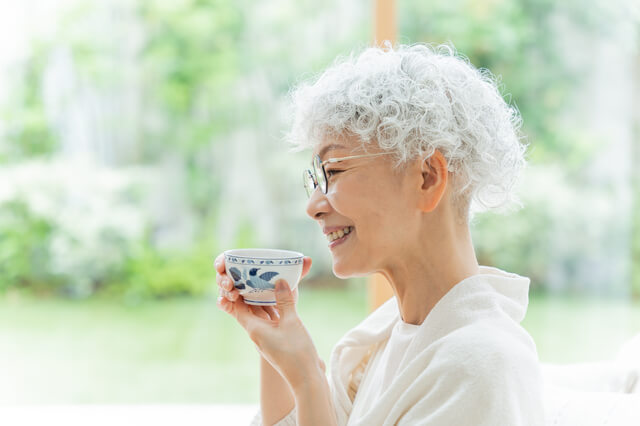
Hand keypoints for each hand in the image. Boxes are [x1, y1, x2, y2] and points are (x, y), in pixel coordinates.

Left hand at [215, 254, 321, 388]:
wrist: (306, 378)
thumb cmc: (297, 352)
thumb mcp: (292, 322)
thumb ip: (285, 301)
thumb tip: (280, 280)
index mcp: (254, 329)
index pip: (237, 307)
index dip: (234, 292)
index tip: (236, 277)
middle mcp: (256, 333)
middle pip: (247, 309)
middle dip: (248, 292)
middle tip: (252, 274)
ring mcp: (266, 337)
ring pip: (260, 314)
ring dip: (262, 299)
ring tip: (266, 281)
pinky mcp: (276, 339)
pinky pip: (270, 320)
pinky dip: (272, 308)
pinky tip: (280, 298)